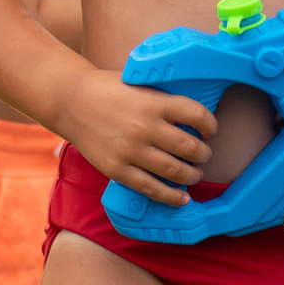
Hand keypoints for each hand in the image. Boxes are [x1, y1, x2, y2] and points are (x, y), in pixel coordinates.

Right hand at [58, 71, 215, 204]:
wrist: (72, 102)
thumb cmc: (111, 91)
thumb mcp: (141, 86)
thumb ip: (165, 101)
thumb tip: (196, 118)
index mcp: (154, 102)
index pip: (197, 115)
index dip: (211, 126)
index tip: (210, 131)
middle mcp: (145, 127)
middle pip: (190, 147)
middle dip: (204, 154)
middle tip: (204, 155)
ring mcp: (130, 150)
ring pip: (175, 171)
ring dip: (192, 175)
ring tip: (194, 173)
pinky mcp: (117, 169)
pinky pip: (151, 188)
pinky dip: (171, 196)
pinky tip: (182, 198)